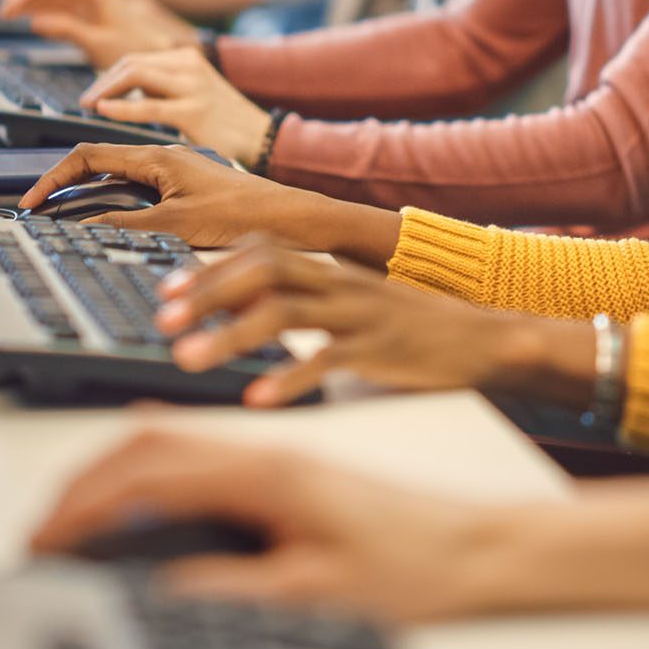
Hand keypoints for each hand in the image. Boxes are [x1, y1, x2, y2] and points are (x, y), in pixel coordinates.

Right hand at [0, 0, 198, 62]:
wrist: (165, 54)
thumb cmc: (139, 50)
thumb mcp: (100, 44)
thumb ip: (67, 30)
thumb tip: (35, 21)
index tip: (9, 11)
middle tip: (3, 15)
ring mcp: (94, 0)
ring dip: (32, 2)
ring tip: (11, 17)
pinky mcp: (95, 12)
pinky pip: (64, 5)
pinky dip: (45, 11)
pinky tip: (34, 22)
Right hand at [18, 142, 341, 247]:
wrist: (290, 219)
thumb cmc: (242, 215)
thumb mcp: (175, 226)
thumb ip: (125, 226)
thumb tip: (82, 229)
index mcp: (155, 156)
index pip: (86, 156)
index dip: (52, 178)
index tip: (31, 202)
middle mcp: (162, 157)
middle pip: (97, 163)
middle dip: (63, 185)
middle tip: (40, 211)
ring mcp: (174, 171)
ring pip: (116, 177)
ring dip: (88, 195)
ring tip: (65, 218)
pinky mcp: (186, 188)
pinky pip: (137, 190)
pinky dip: (114, 204)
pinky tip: (111, 224)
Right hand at [29, 431, 500, 622]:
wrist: (478, 550)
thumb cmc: (414, 570)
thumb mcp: (314, 596)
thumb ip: (229, 588)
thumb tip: (155, 590)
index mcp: (264, 473)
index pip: (147, 473)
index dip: (85, 506)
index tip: (44, 540)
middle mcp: (264, 452)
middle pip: (146, 443)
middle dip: (82, 483)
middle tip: (41, 528)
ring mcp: (275, 456)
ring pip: (170, 441)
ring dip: (113, 469)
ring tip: (73, 512)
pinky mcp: (286, 471)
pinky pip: (200, 450)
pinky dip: (153, 462)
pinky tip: (142, 478)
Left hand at [81, 48, 270, 164]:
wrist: (263, 137)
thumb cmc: (225, 122)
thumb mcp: (193, 92)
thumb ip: (162, 87)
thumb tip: (125, 90)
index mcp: (186, 58)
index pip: (136, 58)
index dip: (109, 75)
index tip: (95, 93)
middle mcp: (188, 64)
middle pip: (131, 61)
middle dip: (102, 80)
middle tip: (85, 99)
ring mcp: (192, 85)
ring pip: (135, 73)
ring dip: (105, 89)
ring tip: (89, 105)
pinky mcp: (194, 110)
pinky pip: (148, 104)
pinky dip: (121, 106)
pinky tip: (103, 110)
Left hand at [150, 239, 591, 407]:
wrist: (484, 340)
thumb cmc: (411, 329)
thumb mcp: (351, 306)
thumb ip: (303, 302)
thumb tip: (242, 311)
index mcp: (330, 270)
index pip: (260, 250)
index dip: (209, 267)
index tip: (167, 291)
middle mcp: (339, 282)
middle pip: (262, 269)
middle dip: (207, 292)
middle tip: (164, 319)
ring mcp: (360, 313)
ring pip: (283, 311)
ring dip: (228, 333)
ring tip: (187, 358)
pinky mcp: (381, 348)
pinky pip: (328, 358)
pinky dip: (288, 378)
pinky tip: (257, 398)